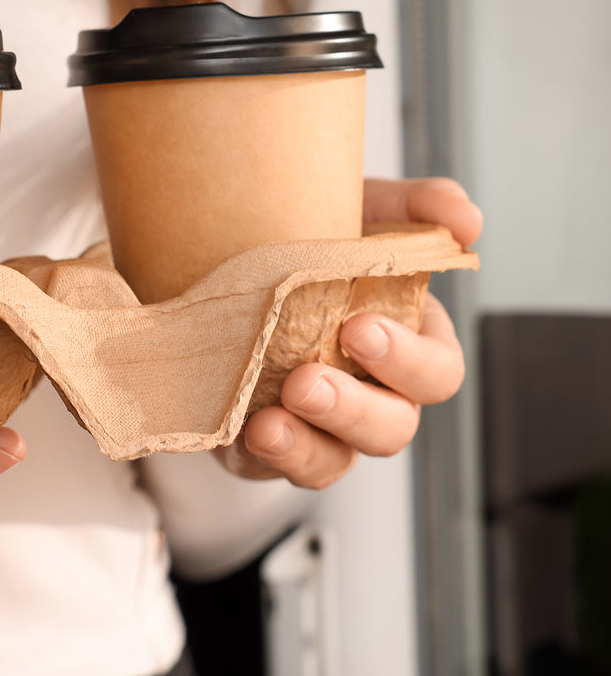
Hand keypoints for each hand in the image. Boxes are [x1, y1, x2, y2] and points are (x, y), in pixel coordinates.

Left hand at [217, 177, 481, 488]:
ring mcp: (321, 426)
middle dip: (354, 409)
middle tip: (307, 380)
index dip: (408, 359)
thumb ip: (412, 207)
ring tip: (269, 421)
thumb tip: (464, 217)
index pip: (437, 371)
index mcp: (404, 338)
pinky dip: (269, 456)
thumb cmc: (304, 238)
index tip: (359, 329)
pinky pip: (280, 468)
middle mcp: (371, 391)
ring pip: (337, 460)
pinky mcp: (269, 445)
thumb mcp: (356, 209)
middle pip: (394, 427)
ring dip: (308, 444)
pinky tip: (249, 431)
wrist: (210, 261)